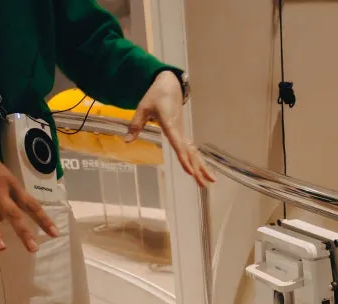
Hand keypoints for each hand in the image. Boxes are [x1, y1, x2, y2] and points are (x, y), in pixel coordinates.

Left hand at [126, 71, 215, 187]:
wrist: (170, 85)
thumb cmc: (156, 95)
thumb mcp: (143, 107)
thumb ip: (136, 125)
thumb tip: (127, 142)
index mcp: (170, 123)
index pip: (177, 143)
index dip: (183, 158)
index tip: (189, 171)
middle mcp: (180, 130)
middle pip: (190, 153)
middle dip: (198, 168)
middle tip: (204, 184)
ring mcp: (183, 133)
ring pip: (194, 153)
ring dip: (201, 168)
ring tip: (209, 182)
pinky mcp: (183, 134)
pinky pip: (191, 150)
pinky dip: (198, 161)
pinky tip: (202, 172)